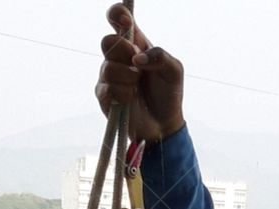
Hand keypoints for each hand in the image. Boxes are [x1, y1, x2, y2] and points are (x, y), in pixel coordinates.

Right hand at [96, 4, 184, 144]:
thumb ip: (160, 56)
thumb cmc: (168, 94)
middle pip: (107, 41)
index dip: (118, 14)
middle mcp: (118, 57)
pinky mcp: (104, 95)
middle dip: (125, 54)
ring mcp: (109, 76)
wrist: (164, 124)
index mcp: (134, 43)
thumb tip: (137, 58)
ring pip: (107, 67)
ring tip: (137, 88)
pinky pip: (106, 89)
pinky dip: (122, 94)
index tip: (127, 23)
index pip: (117, 17)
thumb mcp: (174, 70)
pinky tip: (130, 98)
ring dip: (127, 78)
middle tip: (138, 67)